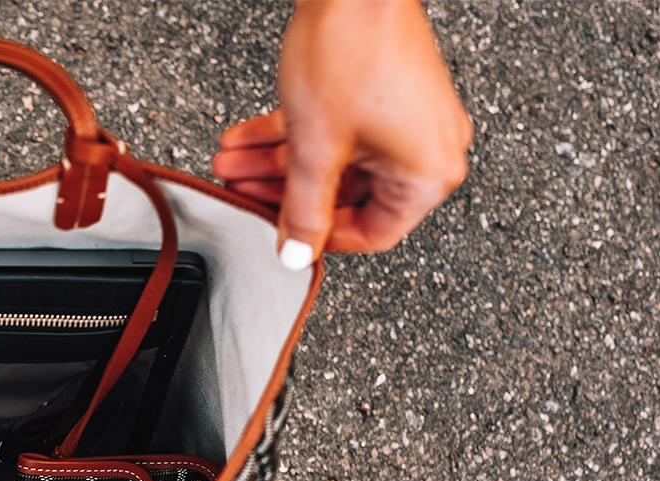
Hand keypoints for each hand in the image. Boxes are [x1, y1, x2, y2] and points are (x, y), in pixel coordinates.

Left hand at [211, 0, 472, 266]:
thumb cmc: (352, 49)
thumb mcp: (316, 147)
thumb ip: (304, 208)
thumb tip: (297, 252)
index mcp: (428, 173)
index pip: (373, 234)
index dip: (320, 239)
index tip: (283, 236)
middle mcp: (428, 148)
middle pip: (345, 194)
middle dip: (282, 192)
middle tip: (241, 192)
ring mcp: (407, 118)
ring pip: (333, 159)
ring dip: (275, 163)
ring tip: (231, 163)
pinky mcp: (385, 92)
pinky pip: (336, 128)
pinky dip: (292, 134)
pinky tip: (246, 138)